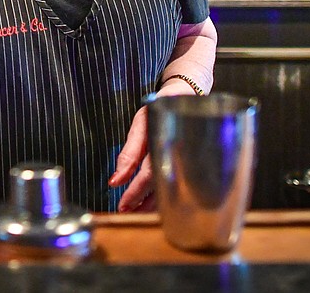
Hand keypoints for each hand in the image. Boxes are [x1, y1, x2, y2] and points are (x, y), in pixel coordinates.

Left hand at [111, 81, 197, 211]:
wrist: (188, 96)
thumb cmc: (161, 108)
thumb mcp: (140, 124)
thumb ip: (129, 153)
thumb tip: (115, 181)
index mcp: (168, 141)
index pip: (150, 175)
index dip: (136, 193)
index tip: (123, 206)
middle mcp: (182, 153)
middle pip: (162, 188)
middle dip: (143, 204)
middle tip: (127, 214)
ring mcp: (191, 159)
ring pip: (172, 191)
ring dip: (154, 204)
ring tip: (137, 213)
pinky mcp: (194, 164)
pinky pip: (179, 185)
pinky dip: (165, 196)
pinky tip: (154, 203)